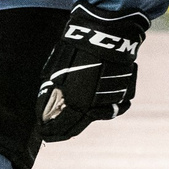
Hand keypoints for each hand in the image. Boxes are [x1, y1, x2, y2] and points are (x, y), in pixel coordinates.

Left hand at [37, 4, 148, 142]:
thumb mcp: (55, 71)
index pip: (60, 127)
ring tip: (74, 114)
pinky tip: (98, 102)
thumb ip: (50, 93)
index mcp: (74, 102)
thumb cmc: (77, 49)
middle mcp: (93, 106)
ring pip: (97, 116)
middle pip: (77, 127)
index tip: (44, 133)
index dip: (50, 132)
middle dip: (64, 130)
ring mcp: (110, 101)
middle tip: (54, 131)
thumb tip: (43, 111)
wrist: (106, 34)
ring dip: (85, 117)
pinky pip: (115, 106)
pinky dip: (107, 106)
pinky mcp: (125, 93)